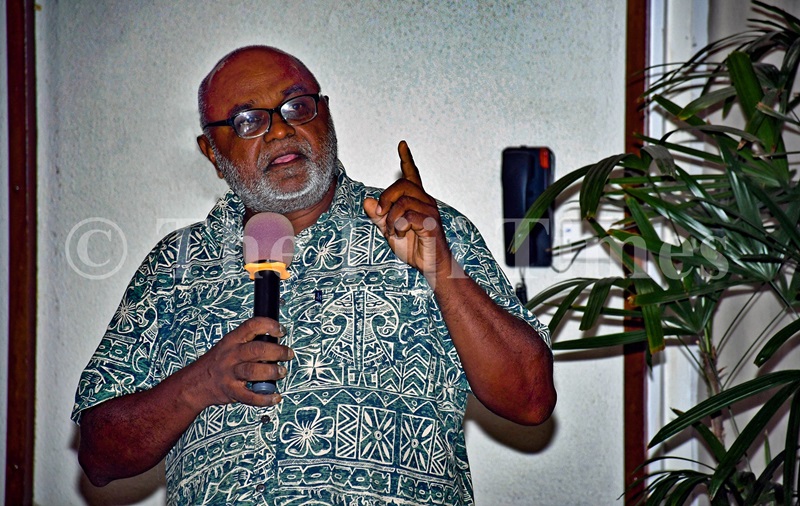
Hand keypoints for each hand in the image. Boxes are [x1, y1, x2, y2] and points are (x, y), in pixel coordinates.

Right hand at [190, 317, 293, 407]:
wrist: (196, 383)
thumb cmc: (218, 362)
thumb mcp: (229, 345)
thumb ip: (249, 342)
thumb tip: (276, 341)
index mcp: (232, 340)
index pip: (251, 326)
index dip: (269, 326)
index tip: (281, 330)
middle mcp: (231, 355)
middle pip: (256, 350)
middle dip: (277, 351)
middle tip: (288, 354)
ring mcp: (230, 374)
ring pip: (253, 371)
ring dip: (272, 372)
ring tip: (281, 372)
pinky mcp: (231, 391)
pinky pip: (250, 396)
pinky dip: (265, 398)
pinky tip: (275, 396)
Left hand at [363, 141, 452, 283]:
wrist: (430, 266)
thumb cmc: (414, 248)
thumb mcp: (390, 231)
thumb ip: (378, 216)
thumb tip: (367, 201)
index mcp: (416, 200)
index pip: (412, 175)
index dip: (407, 159)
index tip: (402, 144)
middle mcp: (425, 202)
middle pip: (402, 185)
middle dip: (385, 198)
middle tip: (379, 214)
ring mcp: (430, 212)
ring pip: (403, 202)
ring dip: (390, 217)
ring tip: (392, 230)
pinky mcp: (430, 224)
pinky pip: (407, 216)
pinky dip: (397, 226)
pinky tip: (399, 234)